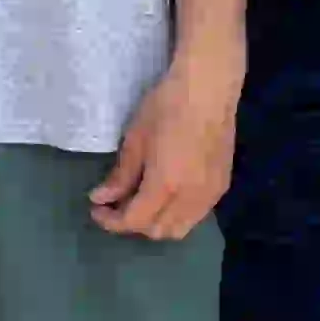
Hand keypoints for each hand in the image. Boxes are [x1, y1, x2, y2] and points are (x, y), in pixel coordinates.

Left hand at [94, 49, 241, 241]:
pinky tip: (166, 195)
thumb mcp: (135, 140)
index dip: (112, 221)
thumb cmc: (166, 107)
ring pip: (180, 228)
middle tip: (116, 204)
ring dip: (157, 223)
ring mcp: (211, 195)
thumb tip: (101, 198)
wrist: (209, 89)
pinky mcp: (223, 187)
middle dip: (133, 224)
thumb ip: (120, 176)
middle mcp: (190, 199)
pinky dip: (177, 215)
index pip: (135, 221)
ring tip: (140, 202)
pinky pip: (197, 215)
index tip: (97, 209)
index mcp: (165, 186)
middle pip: (158, 231)